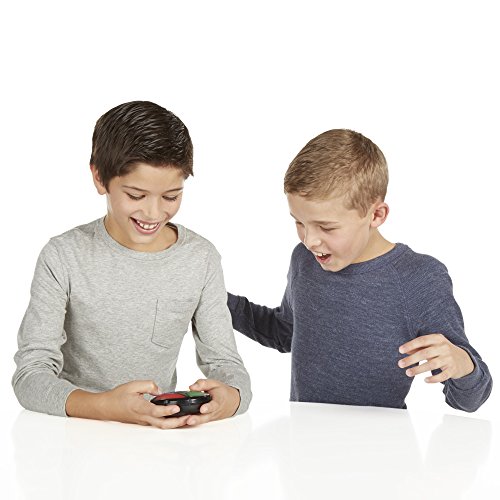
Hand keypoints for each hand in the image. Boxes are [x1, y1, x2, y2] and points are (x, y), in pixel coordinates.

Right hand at [67, 380, 190, 428]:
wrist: (106, 407)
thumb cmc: (118, 396)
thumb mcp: (132, 385)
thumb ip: (148, 385)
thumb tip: (160, 391)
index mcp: (139, 407)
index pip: (155, 410)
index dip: (166, 410)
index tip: (177, 407)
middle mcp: (143, 417)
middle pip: (162, 424)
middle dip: (177, 422)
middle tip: (190, 418)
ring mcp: (144, 421)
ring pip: (161, 426)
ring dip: (175, 424)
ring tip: (189, 418)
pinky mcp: (145, 421)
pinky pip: (158, 424)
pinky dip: (169, 422)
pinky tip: (179, 418)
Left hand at [184, 379, 239, 426]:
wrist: (230, 402)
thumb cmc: (221, 393)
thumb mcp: (214, 384)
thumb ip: (202, 384)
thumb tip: (191, 387)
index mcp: (218, 401)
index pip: (213, 405)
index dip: (208, 407)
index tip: (202, 409)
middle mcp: (214, 411)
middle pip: (206, 417)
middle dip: (197, 419)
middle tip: (190, 420)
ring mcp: (210, 417)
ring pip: (201, 421)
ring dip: (193, 422)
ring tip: (185, 422)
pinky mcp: (205, 420)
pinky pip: (198, 422)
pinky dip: (191, 423)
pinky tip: (183, 423)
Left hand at [398, 334, 474, 382]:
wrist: (463, 359)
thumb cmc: (441, 350)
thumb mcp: (432, 345)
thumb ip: (419, 347)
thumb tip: (404, 351)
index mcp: (438, 339)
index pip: (422, 340)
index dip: (410, 345)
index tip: (400, 350)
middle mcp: (444, 347)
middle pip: (425, 353)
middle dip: (411, 359)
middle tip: (400, 364)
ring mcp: (449, 359)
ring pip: (432, 365)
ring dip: (418, 369)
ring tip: (408, 373)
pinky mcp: (453, 370)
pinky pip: (442, 376)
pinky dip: (434, 379)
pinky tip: (425, 380)